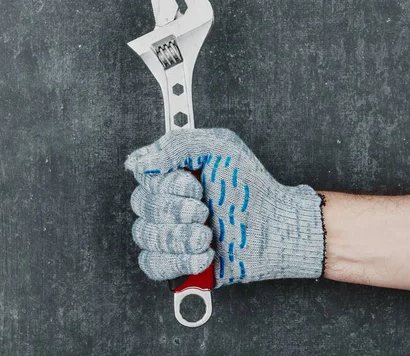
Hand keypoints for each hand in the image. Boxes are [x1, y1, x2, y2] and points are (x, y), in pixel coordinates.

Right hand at [125, 128, 324, 286]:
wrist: (274, 228)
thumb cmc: (251, 187)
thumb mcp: (219, 147)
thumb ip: (175, 144)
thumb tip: (135, 162)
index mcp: (175, 175)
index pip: (144, 178)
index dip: (168, 185)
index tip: (196, 186)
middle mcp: (169, 203)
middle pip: (141, 207)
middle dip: (178, 211)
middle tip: (206, 211)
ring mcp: (172, 234)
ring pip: (144, 236)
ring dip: (181, 237)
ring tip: (208, 235)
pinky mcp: (179, 263)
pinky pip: (152, 265)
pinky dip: (178, 262)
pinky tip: (204, 256)